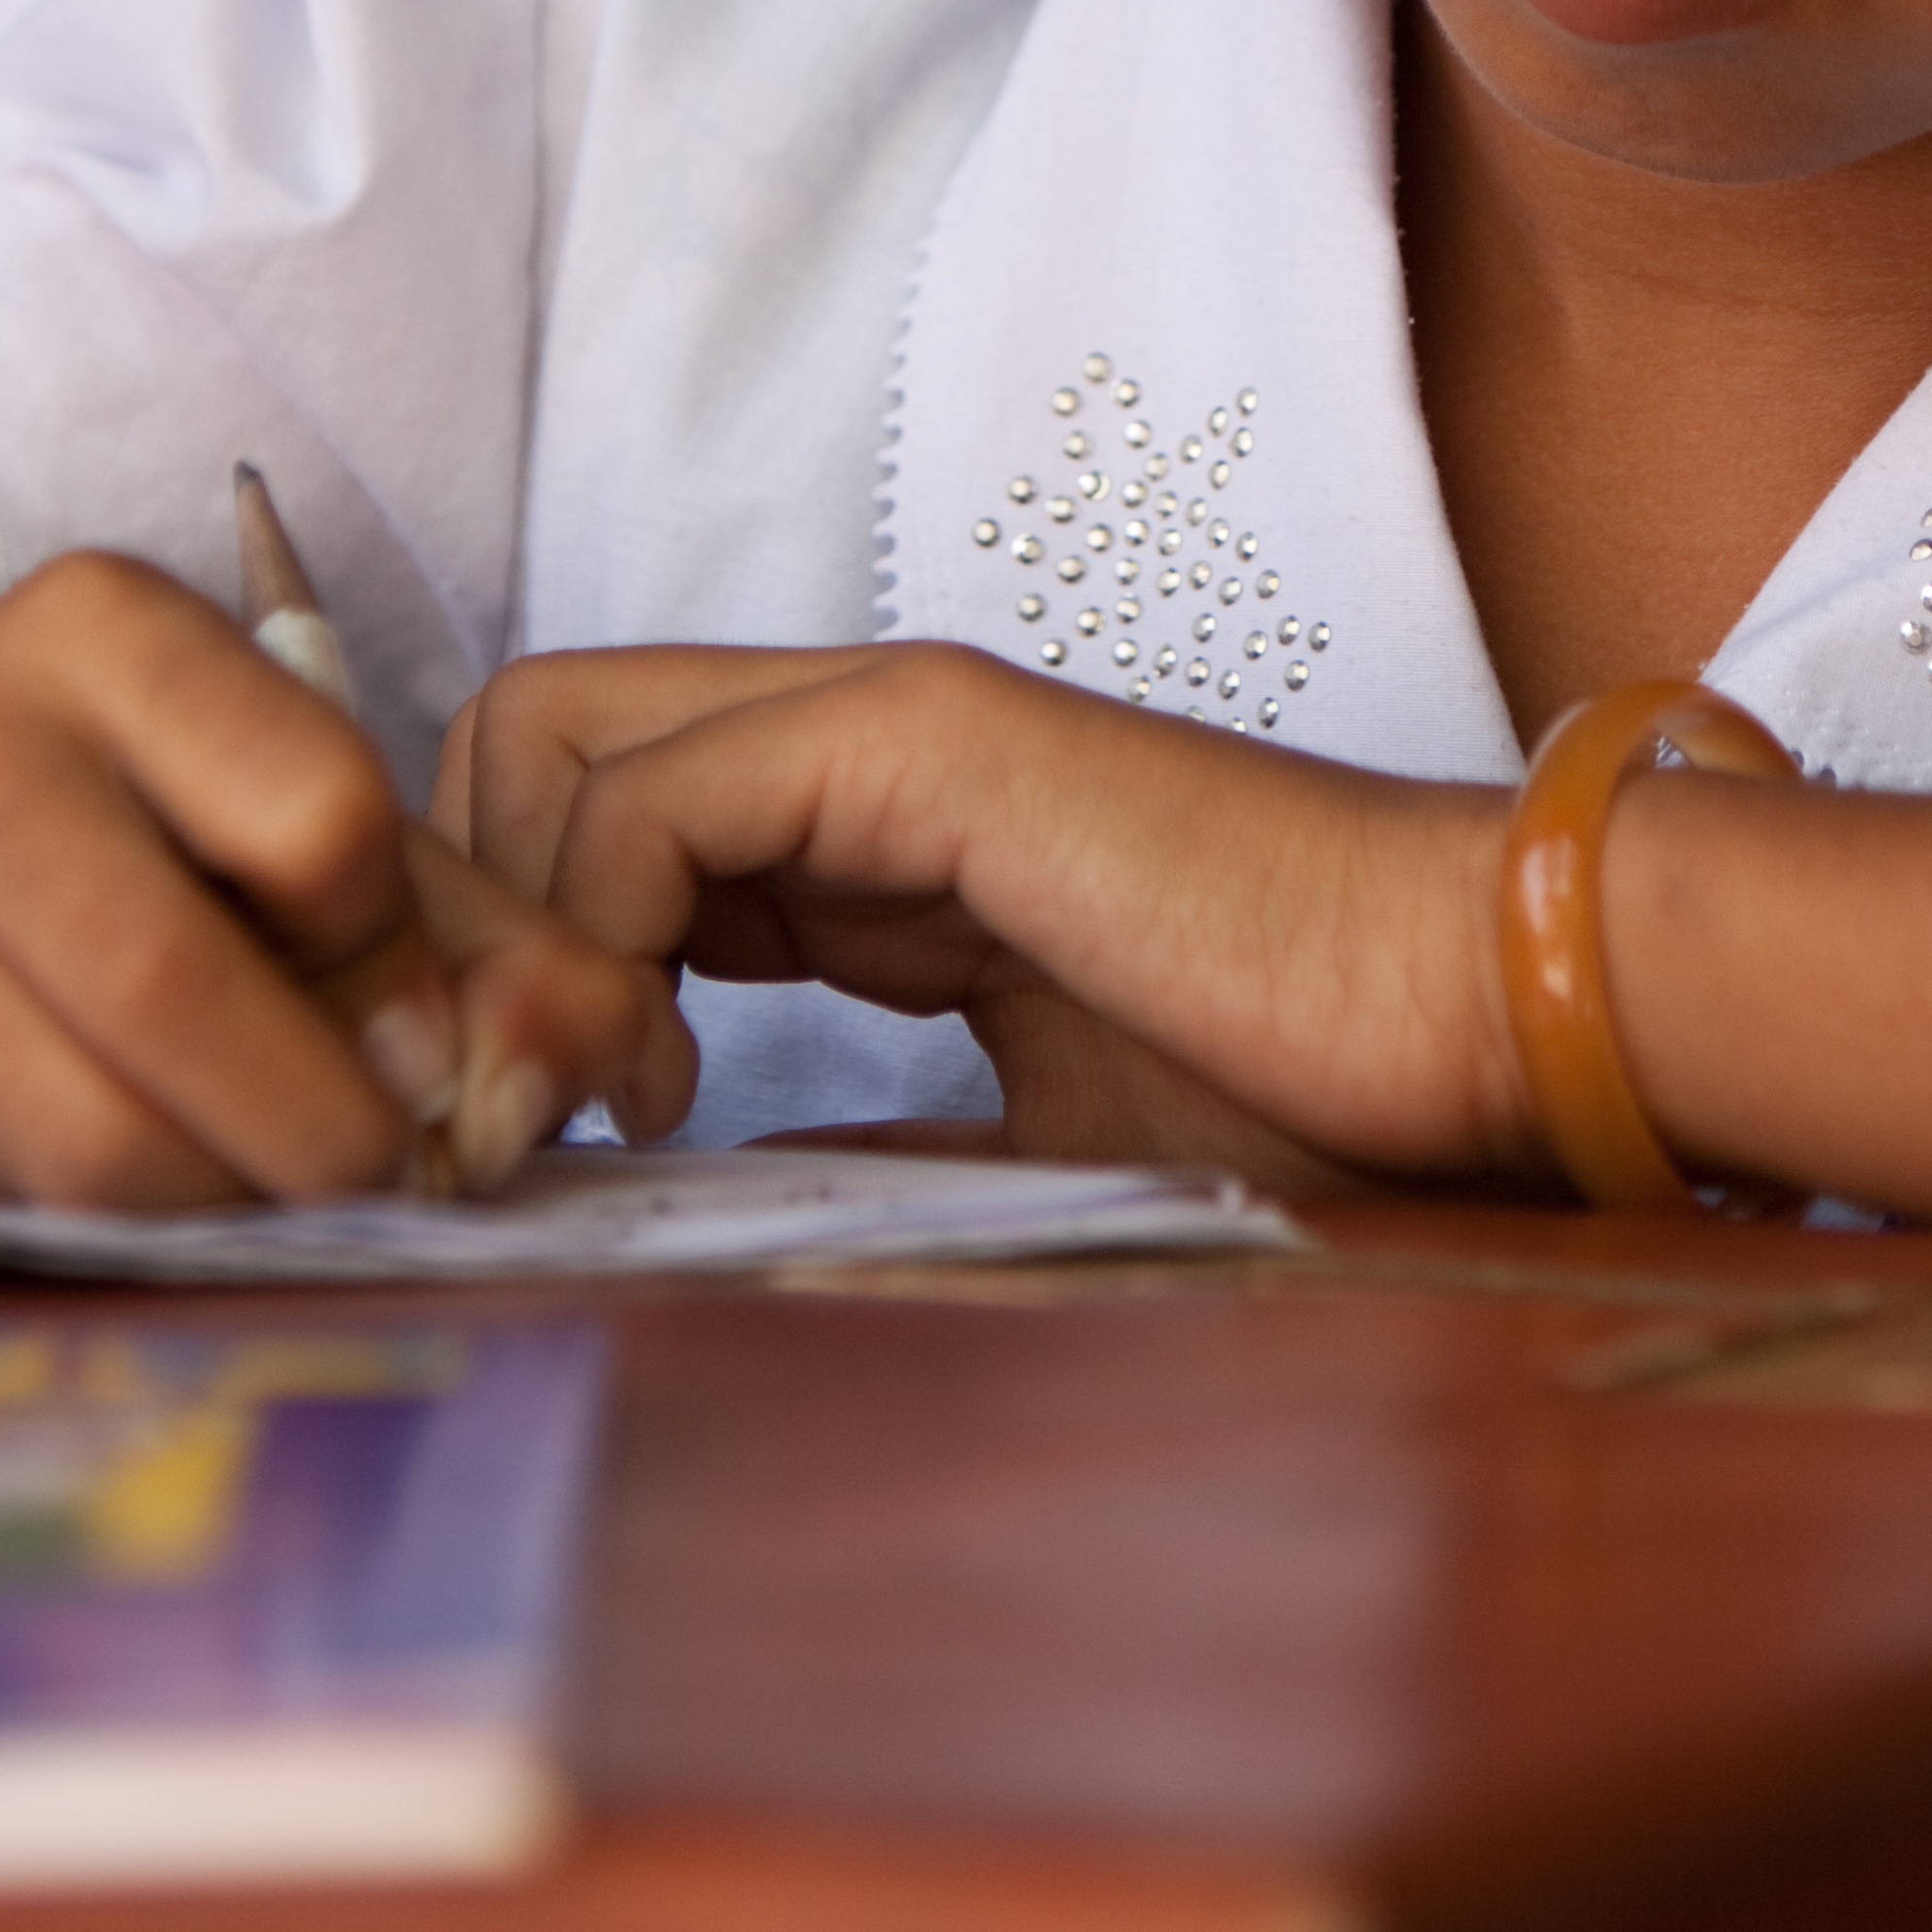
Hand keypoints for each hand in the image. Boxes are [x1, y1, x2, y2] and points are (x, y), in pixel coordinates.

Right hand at [0, 554, 679, 1206]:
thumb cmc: (163, 824)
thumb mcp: (325, 817)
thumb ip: (492, 930)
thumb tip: (615, 1060)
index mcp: (103, 627)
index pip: (314, 810)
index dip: (403, 960)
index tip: (441, 1041)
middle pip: (168, 980)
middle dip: (320, 1121)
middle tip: (394, 1175)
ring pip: (83, 1126)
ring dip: (231, 1198)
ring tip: (294, 1189)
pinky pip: (10, 1196)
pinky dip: (131, 1223)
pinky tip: (181, 1181)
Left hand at [439, 639, 1534, 1184]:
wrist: (1476, 1017)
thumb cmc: (1303, 1097)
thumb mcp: (1009, 1149)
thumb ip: (851, 1148)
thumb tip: (693, 1213)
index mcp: (863, 825)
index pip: (577, 811)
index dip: (510, 964)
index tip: (532, 1147)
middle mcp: (844, 740)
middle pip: (513, 740)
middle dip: (455, 928)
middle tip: (510, 1122)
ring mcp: (879, 718)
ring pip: (540, 739)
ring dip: (505, 941)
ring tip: (586, 1117)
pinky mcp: (921, 737)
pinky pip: (644, 797)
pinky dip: (590, 944)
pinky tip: (665, 1087)